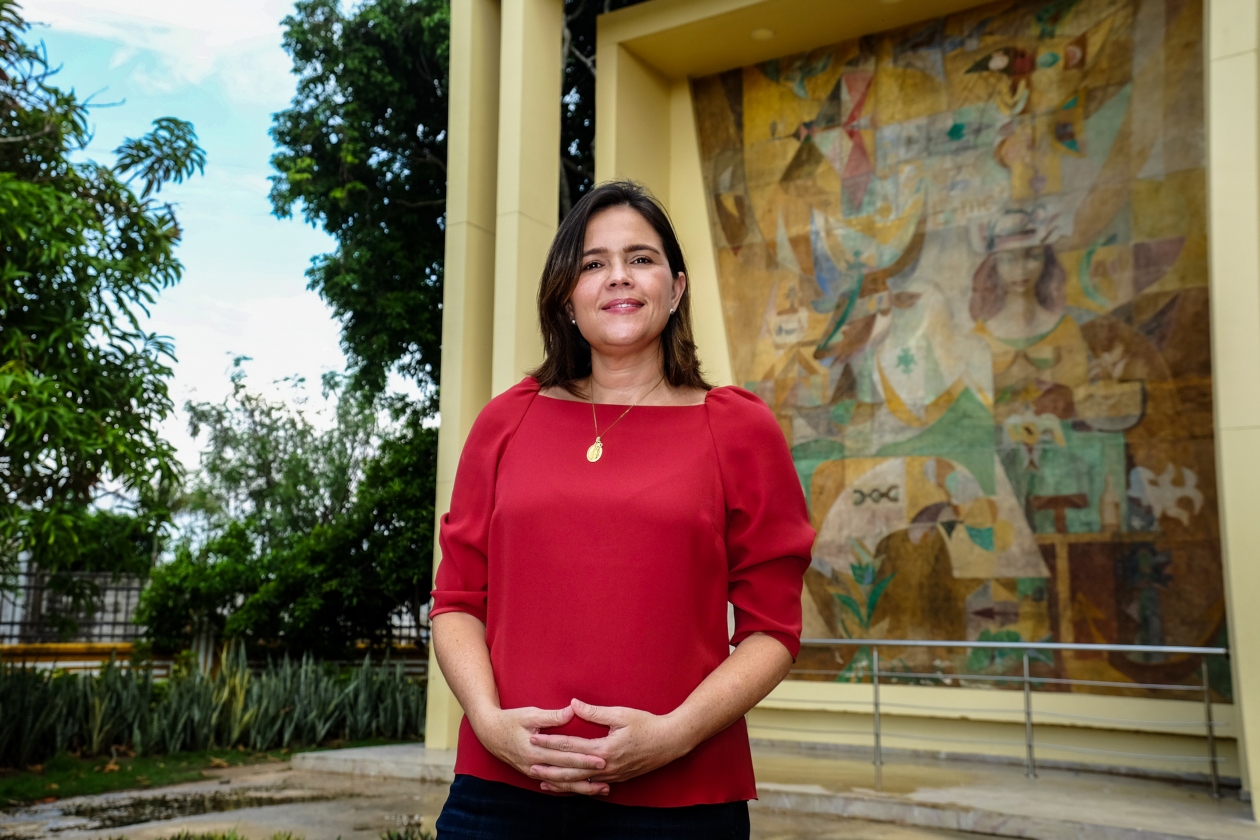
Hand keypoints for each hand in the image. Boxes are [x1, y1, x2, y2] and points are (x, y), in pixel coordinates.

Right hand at [470, 705, 610, 795]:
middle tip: (607, 774)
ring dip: (581, 787)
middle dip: (587, 774)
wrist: (489, 733)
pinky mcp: (532, 773)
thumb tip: (572, 710)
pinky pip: (553, 784)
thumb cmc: (510, 720)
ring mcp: (533, 771)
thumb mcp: (530, 713)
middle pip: (565, 772)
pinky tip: (582, 790)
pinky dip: (568, 788)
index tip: (601, 758)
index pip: (564, 756)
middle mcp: (534, 764)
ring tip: (602, 789)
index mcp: (535, 749)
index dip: (583, 758)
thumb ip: (552, 716)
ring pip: (561, 783)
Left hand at [527, 699, 692, 792]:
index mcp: (605, 749)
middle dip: (550, 766)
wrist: (670, 742)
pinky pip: (592, 785)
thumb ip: (595, 712)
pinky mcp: (617, 779)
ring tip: (542, 780)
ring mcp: (612, 775)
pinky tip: (568, 786)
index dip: (551, 741)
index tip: (535, 737)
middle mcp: (607, 766)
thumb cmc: (647, 724)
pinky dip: (577, 786)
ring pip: (581, 782)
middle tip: (529, 763)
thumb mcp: (621, 714)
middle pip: (572, 769)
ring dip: (560, 781)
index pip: (571, 745)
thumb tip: (573, 704)